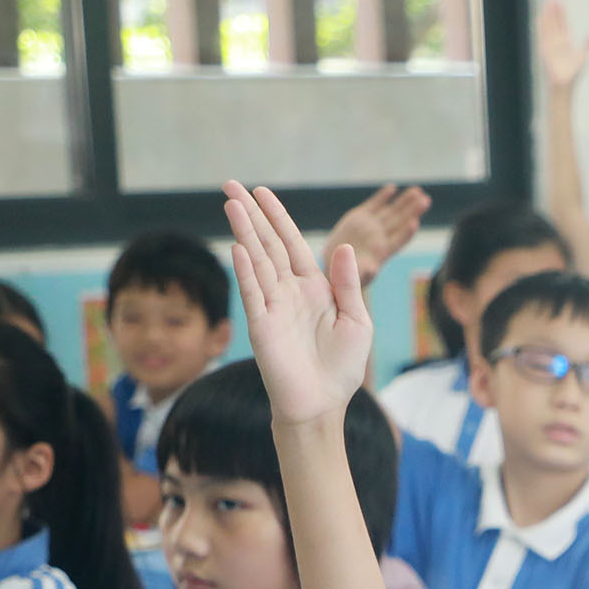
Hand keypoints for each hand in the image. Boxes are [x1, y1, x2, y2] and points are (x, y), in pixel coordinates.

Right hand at [223, 183, 374, 428]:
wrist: (322, 402)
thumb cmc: (342, 366)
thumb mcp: (356, 321)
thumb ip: (348, 284)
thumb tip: (346, 247)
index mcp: (314, 288)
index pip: (293, 244)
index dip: (278, 217)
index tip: (262, 192)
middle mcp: (290, 291)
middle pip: (268, 244)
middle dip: (252, 215)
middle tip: (231, 185)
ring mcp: (272, 306)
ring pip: (256, 261)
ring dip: (244, 232)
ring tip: (231, 203)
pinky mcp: (261, 325)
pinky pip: (252, 292)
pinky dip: (246, 270)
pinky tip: (238, 247)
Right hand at [321, 183, 430, 286]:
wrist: (334, 265)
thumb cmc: (346, 275)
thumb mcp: (356, 275)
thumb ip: (365, 271)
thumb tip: (373, 270)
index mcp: (382, 252)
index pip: (398, 240)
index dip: (406, 232)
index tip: (415, 223)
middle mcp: (379, 236)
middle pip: (399, 222)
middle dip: (412, 211)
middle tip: (425, 200)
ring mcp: (371, 225)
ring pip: (391, 211)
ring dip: (404, 201)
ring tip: (418, 191)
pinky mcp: (360, 216)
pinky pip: (374, 204)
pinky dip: (383, 196)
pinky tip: (393, 187)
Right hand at [535, 0, 588, 90]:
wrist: (564, 82)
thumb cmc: (574, 73)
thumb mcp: (584, 55)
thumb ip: (588, 43)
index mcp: (566, 42)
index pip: (563, 24)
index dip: (562, 14)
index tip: (561, 3)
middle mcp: (557, 41)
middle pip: (554, 22)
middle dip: (554, 11)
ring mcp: (550, 44)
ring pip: (548, 26)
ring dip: (548, 15)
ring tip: (548, 4)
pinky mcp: (544, 48)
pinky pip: (541, 34)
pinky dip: (540, 26)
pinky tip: (539, 17)